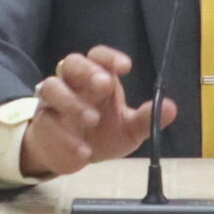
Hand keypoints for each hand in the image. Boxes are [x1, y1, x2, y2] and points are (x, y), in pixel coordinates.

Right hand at [19, 45, 175, 180]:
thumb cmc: (102, 134)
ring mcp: (54, 102)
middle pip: (71, 62)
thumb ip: (146, 119)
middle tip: (104, 85)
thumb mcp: (129, 130)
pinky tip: (83, 151)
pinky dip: (65, 137)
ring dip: (72, 102)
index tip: (126, 67)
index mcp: (97, 79)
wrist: (73, 157)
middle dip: (87, 70)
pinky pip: (46, 123)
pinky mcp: (42, 124)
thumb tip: (171, 108)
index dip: (109, 57)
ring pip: (51, 86)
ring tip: (92, 120)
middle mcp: (73, 84)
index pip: (98, 56)